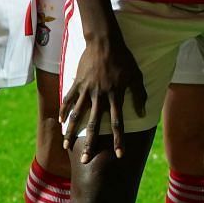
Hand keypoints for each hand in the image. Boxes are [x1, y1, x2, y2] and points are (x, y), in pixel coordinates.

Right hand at [60, 32, 146, 162]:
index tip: (119, 155)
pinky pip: (68, 100)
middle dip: (90, 144)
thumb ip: (139, 95)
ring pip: (77, 116)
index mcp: (115, 96)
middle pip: (94, 125)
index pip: (118, 123)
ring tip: (66, 146)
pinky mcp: (77, 83)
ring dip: (71, 132)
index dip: (119, 140)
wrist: (104, 42)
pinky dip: (64, 111)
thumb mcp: (136, 76)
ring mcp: (86, 90)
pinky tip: (61, 123)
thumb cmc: (124, 59)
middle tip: (86, 160)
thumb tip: (143, 113)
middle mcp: (100, 96)